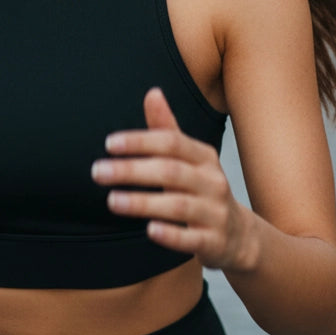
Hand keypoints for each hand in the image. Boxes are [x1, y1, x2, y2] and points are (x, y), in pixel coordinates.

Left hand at [91, 87, 255, 271]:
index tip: (109, 144)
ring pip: (178, 205)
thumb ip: (167, 130)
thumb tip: (152, 93)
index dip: (140, 141)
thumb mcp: (190, 159)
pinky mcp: (213, 241)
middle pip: (170, 171)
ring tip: (112, 200)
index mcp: (203, 157)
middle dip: (132, 171)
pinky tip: (149, 230)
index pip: (171, 142)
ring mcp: (215, 213)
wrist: (238, 235)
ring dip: (143, 202)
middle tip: (97, 172)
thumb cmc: (203, 189)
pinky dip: (171, 235)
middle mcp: (212, 182)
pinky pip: (192, 239)